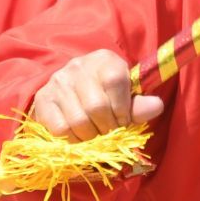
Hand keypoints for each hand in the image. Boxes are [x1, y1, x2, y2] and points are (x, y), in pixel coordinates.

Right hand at [31, 49, 163, 141]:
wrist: (72, 91)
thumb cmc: (107, 95)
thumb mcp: (126, 96)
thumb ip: (140, 104)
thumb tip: (156, 106)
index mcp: (105, 60)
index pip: (115, 81)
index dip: (123, 108)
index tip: (124, 120)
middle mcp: (78, 66)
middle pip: (96, 106)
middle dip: (108, 128)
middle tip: (110, 133)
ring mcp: (58, 82)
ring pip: (78, 121)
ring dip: (92, 137)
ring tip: (96, 135)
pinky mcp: (43, 99)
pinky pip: (60, 129)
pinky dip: (73, 140)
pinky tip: (79, 136)